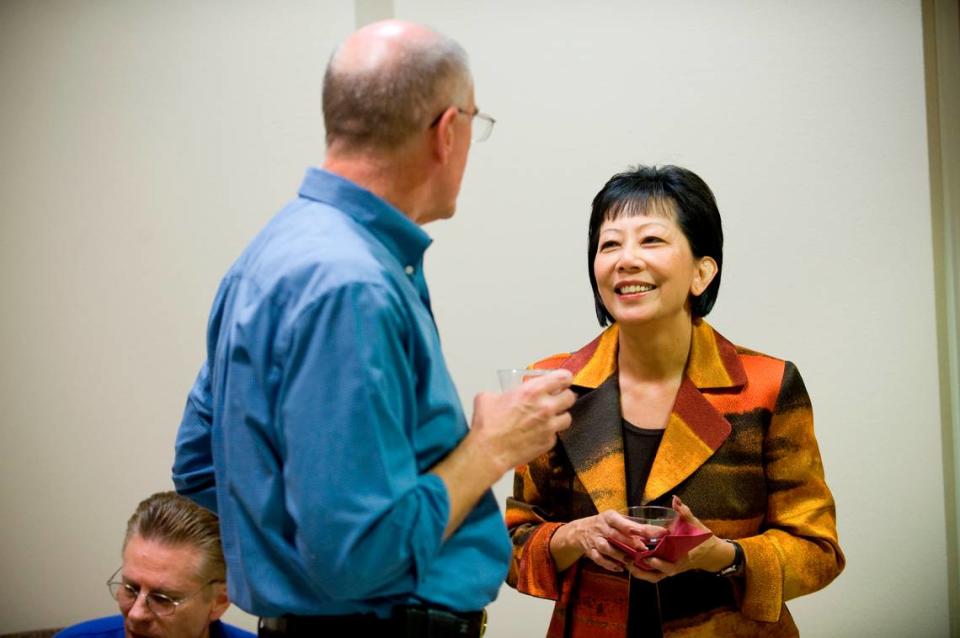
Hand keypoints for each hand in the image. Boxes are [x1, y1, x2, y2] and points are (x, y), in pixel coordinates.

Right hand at [468, 370, 575, 473]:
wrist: (489, 451)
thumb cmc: (488, 426)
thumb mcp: (488, 397)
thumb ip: (500, 392)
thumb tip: (499, 395)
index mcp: (532, 391)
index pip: (563, 377)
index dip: (564, 378)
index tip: (562, 380)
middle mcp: (545, 407)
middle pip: (570, 397)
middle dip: (564, 396)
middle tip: (556, 398)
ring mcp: (549, 426)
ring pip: (567, 417)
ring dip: (559, 416)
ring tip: (549, 418)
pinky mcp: (548, 442)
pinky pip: (556, 435)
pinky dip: (549, 434)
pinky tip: (539, 433)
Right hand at [550, 509, 669, 572]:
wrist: (580, 531)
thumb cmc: (604, 524)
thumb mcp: (615, 519)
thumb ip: (631, 525)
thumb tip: (654, 532)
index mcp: (609, 517)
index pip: (624, 522)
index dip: (639, 529)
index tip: (655, 533)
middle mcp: (601, 528)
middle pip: (615, 535)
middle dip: (630, 542)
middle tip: (643, 548)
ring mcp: (595, 540)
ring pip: (606, 548)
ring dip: (619, 555)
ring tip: (631, 561)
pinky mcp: (591, 551)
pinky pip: (599, 559)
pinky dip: (609, 564)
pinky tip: (620, 568)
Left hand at [626, 495, 734, 581]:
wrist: (711, 554)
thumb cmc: (703, 538)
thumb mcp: (696, 524)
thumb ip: (684, 512)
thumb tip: (675, 499)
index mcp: (685, 554)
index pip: (671, 557)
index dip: (658, 557)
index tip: (647, 552)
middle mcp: (678, 564)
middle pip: (660, 570)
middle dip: (645, 565)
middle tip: (631, 558)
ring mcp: (673, 570)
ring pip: (655, 576)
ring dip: (641, 572)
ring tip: (626, 562)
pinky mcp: (668, 571)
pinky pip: (654, 576)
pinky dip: (643, 573)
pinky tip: (630, 565)